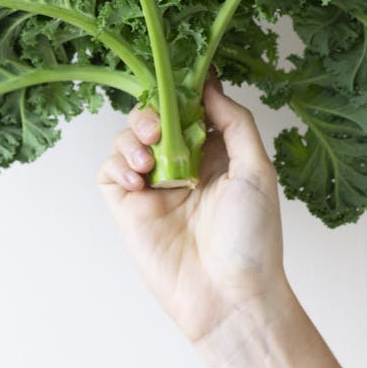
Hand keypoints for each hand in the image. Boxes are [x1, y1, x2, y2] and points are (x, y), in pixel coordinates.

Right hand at [97, 75, 291, 343]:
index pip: (191, 108)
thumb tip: (208, 85)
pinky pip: (109, 172)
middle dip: (152, 112)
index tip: (174, 70)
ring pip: (128, 140)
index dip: (181, 88)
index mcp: (216, 153)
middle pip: (154, 117)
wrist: (229, 297)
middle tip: (159, 129)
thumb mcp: (257, 170)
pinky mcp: (129, 209)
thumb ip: (235, 123)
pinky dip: (116, 166)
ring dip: (133, 139)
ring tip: (149, 162)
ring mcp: (154, 187)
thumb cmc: (253, 238)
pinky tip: (137, 180)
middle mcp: (183, 165)